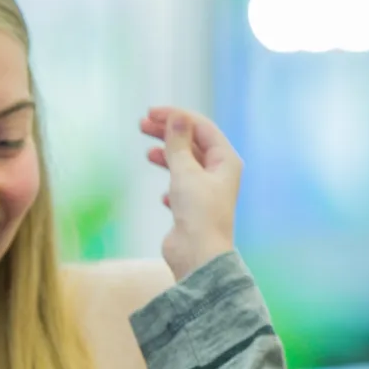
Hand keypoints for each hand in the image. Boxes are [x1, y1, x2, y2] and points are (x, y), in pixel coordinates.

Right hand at [141, 106, 243, 280]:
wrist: (197, 255)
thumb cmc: (198, 213)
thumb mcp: (185, 172)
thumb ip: (178, 143)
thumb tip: (177, 117)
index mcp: (226, 161)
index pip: (202, 128)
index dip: (177, 117)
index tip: (152, 113)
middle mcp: (219, 175)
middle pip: (193, 144)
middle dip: (169, 133)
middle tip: (142, 125)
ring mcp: (207, 192)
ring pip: (186, 165)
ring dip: (168, 156)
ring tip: (148, 153)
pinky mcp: (194, 209)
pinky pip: (181, 188)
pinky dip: (171, 185)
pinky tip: (164, 195)